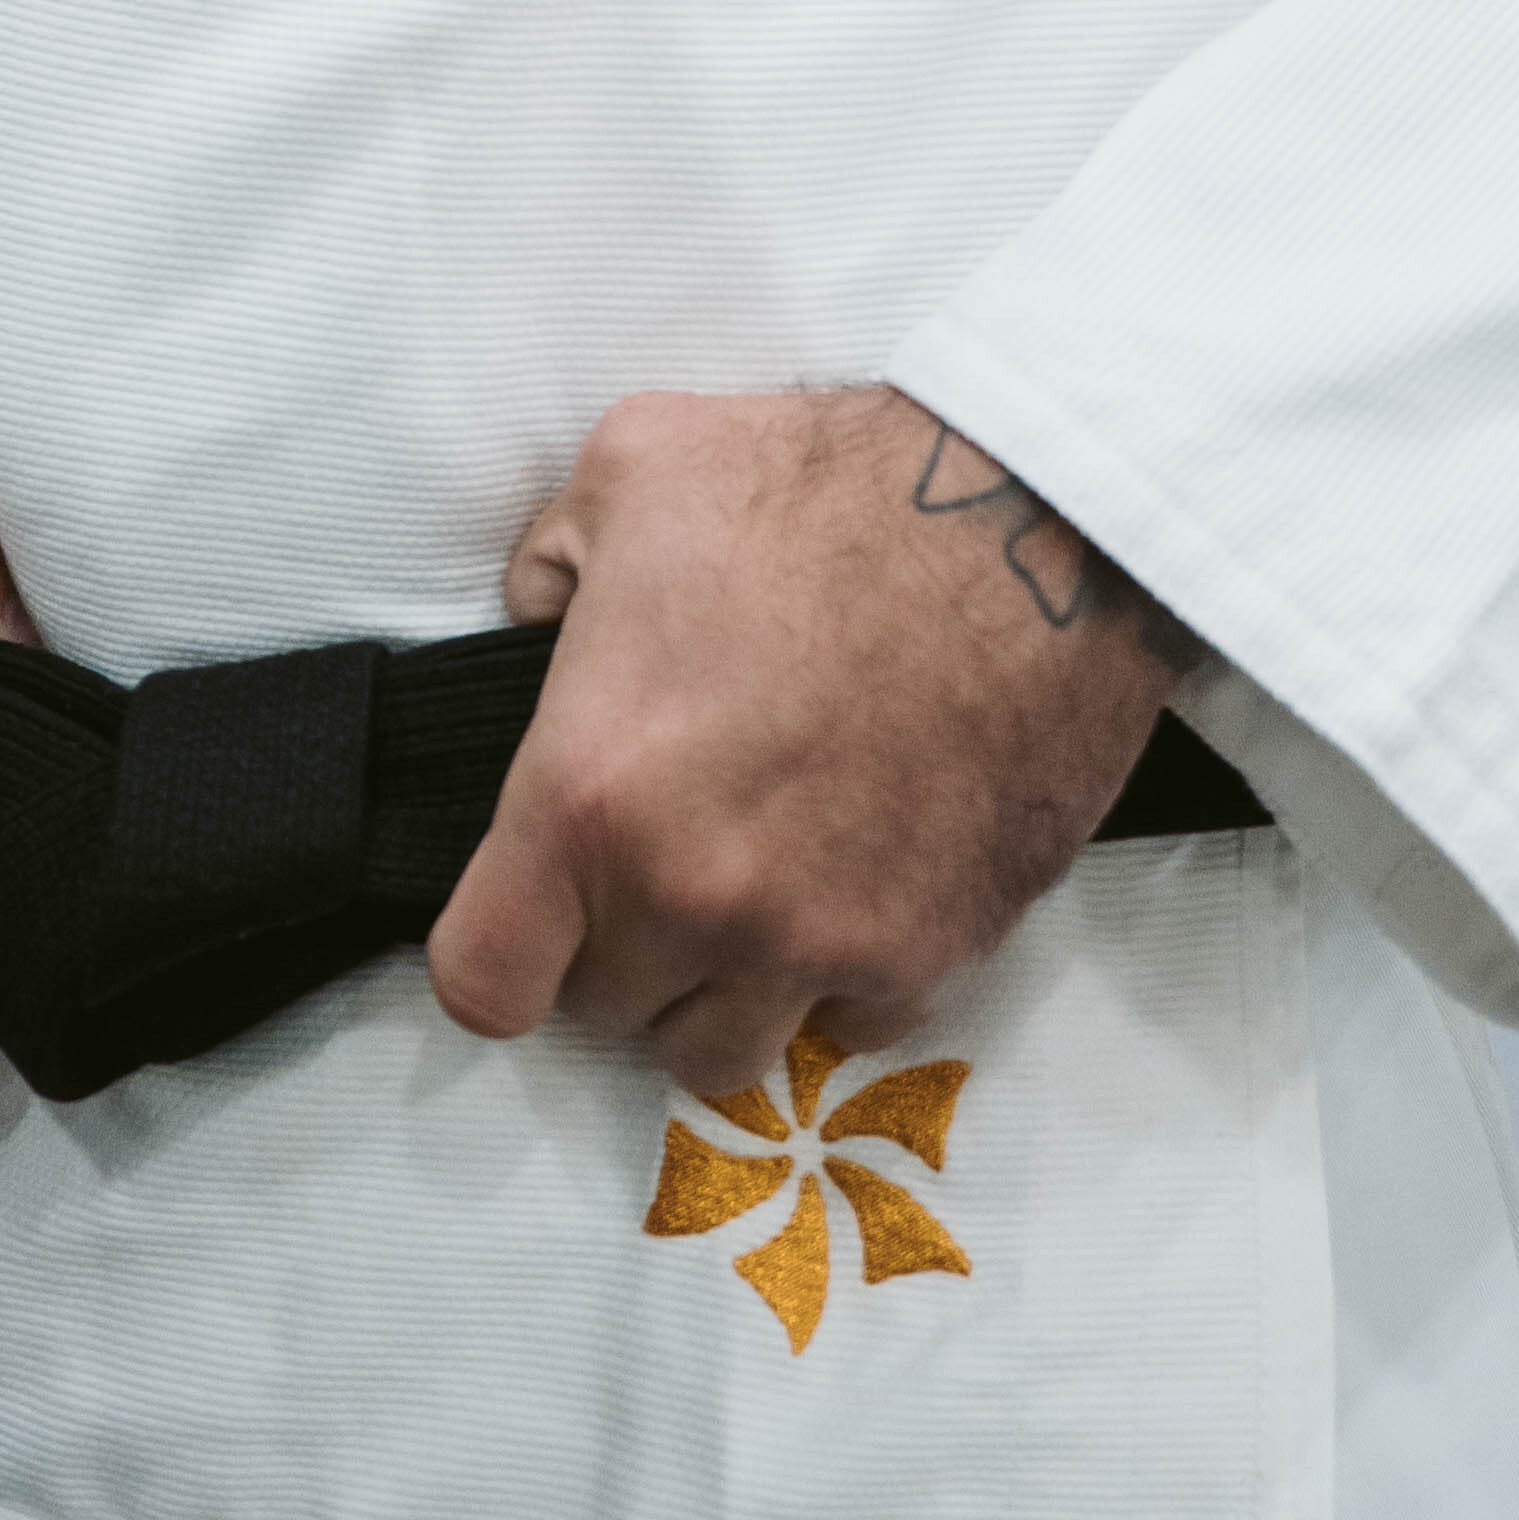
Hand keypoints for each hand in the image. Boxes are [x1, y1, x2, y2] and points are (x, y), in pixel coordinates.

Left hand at [425, 388, 1187, 1104]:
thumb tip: (532, 627)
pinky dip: (835, 975)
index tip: (529, 913)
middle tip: (657, 852)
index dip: (497, 956)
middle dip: (615, 946)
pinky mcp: (926, 955)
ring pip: (720, 1053)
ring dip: (715, 986)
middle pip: (605, 1015)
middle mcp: (693, 899)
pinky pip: (847, 1024)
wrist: (1034, 524)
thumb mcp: (631, 466)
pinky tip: (848, 881)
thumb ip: (545, 569)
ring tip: (744, 891)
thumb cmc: (823, 485)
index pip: (485, 980)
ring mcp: (814, 944)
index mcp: (591, 793)